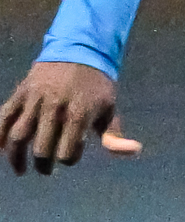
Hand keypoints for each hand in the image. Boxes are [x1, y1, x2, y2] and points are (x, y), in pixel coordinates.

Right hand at [1, 62, 141, 174]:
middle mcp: (55, 108)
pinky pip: (3, 117)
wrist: (79, 51)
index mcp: (80, 114)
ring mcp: (35, 100)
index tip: (70, 157)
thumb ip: (114, 135)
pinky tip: (0, 149)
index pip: (67, 151)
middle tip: (45, 170)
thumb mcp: (110, 109)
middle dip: (43, 164)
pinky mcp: (21, 93)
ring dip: (16, 157)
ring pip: (18, 136)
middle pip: (42, 148)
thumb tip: (135, 151)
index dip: (68, 159)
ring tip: (21, 169)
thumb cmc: (97, 86)